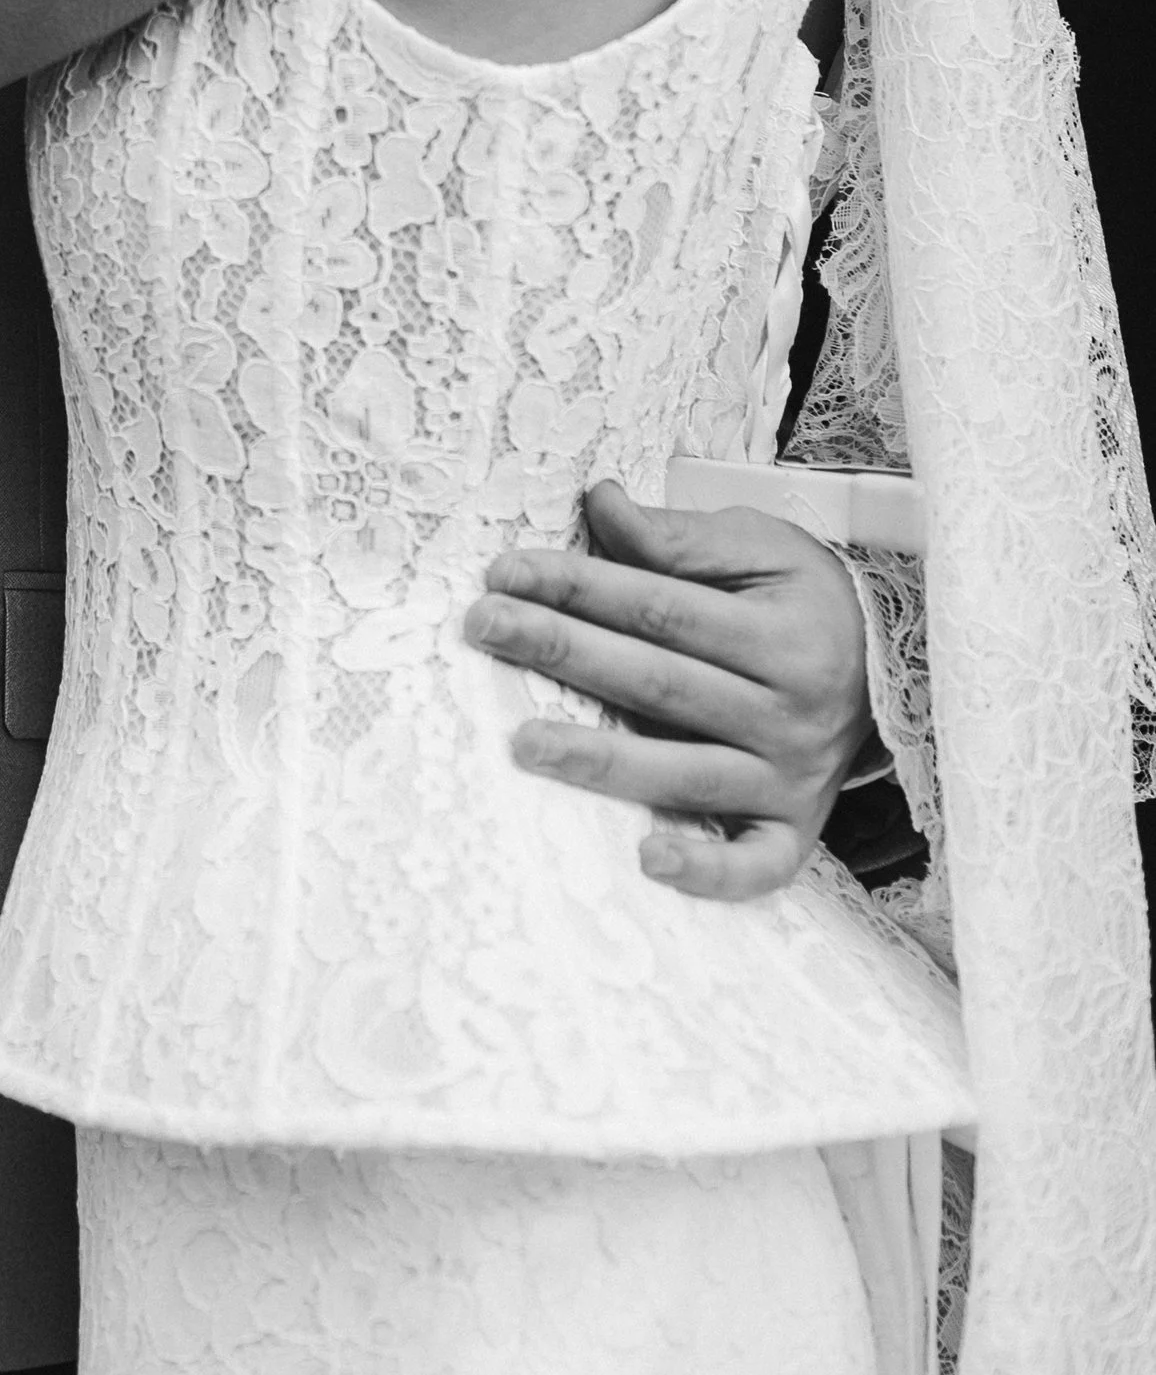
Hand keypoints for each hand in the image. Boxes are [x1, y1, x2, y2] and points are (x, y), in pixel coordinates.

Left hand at [460, 479, 874, 904]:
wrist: (890, 676)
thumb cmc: (807, 605)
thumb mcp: (762, 549)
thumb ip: (680, 537)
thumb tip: (599, 504)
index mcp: (782, 635)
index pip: (660, 608)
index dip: (580, 586)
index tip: (507, 571)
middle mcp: (789, 712)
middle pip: (658, 683)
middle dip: (564, 652)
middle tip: (484, 627)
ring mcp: (792, 779)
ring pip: (685, 773)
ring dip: (602, 761)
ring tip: (523, 743)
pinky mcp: (794, 831)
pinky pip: (754, 866)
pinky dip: (706, 870)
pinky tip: (648, 857)